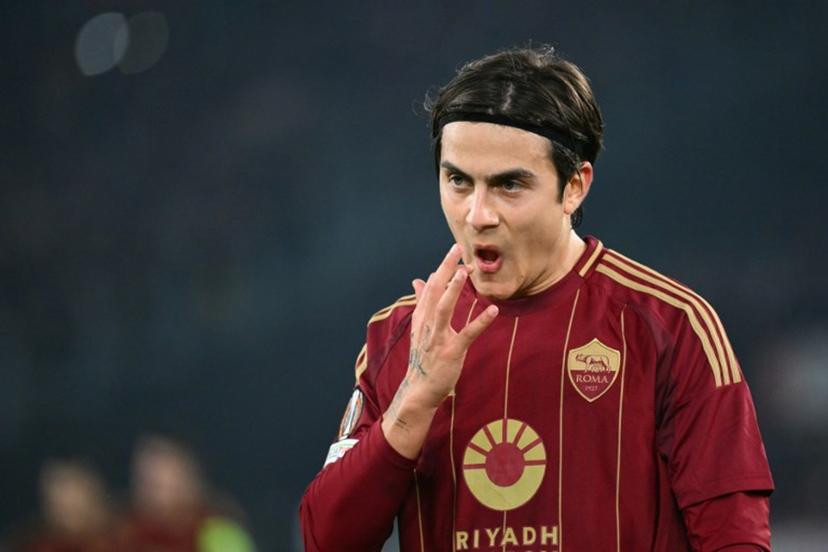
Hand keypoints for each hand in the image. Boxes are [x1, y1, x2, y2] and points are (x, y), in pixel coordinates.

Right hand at [405, 243, 498, 407]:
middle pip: (435, 291)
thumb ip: (422, 303)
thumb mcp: (420, 328)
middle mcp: (427, 325)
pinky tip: (493, 310)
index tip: (454, 251)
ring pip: (444, 309)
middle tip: (457, 248)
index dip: (443, 268)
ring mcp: (437, 338)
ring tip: (466, 271)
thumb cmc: (424, 356)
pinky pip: (467, 334)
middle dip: (446, 269)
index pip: (431, 286)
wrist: (420, 389)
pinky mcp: (451, 352)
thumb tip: (418, 280)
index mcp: (421, 317)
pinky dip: (480, 322)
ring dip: (454, 289)